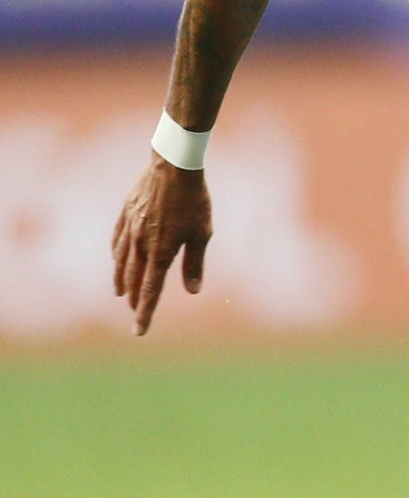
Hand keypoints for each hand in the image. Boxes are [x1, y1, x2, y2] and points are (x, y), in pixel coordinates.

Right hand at [111, 157, 212, 335]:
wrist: (172, 166)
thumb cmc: (194, 200)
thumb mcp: (202, 233)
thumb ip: (194, 263)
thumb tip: (193, 291)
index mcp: (161, 252)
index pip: (151, 291)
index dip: (145, 313)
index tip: (139, 332)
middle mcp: (140, 244)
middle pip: (134, 279)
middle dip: (134, 298)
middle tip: (134, 312)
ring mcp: (129, 229)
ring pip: (121, 262)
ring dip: (122, 280)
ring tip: (121, 293)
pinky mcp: (124, 215)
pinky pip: (117, 241)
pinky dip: (116, 255)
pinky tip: (117, 260)